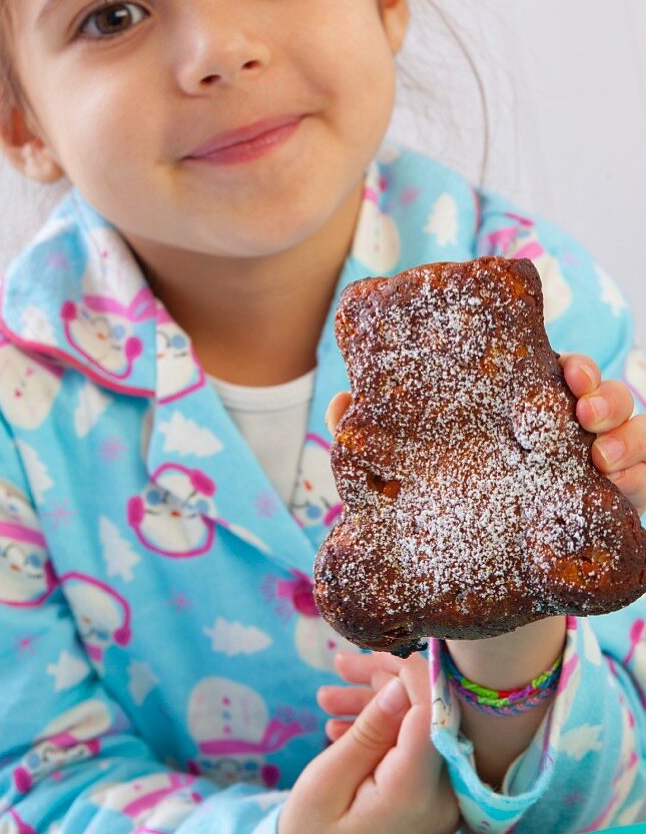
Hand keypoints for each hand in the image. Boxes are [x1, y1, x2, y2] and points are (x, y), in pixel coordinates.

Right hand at [279, 651, 459, 833]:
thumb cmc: (314, 833)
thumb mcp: (327, 782)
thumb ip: (369, 732)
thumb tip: (401, 683)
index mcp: (416, 792)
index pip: (432, 709)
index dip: (409, 669)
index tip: (374, 648)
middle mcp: (444, 793)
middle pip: (431, 710)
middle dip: (387, 678)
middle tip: (338, 664)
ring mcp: (444, 796)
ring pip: (422, 722)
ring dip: (378, 701)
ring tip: (326, 696)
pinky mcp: (435, 794)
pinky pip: (417, 745)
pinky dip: (384, 728)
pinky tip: (342, 726)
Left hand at [327, 351, 645, 515]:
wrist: (481, 590)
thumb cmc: (447, 513)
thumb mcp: (410, 478)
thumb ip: (376, 443)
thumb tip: (341, 399)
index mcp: (523, 412)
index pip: (556, 374)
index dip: (569, 366)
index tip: (563, 370)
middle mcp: (566, 433)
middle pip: (600, 396)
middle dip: (603, 394)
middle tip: (584, 411)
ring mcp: (595, 470)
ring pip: (632, 432)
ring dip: (627, 435)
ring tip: (602, 455)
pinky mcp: (613, 510)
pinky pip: (644, 481)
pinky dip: (642, 475)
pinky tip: (620, 485)